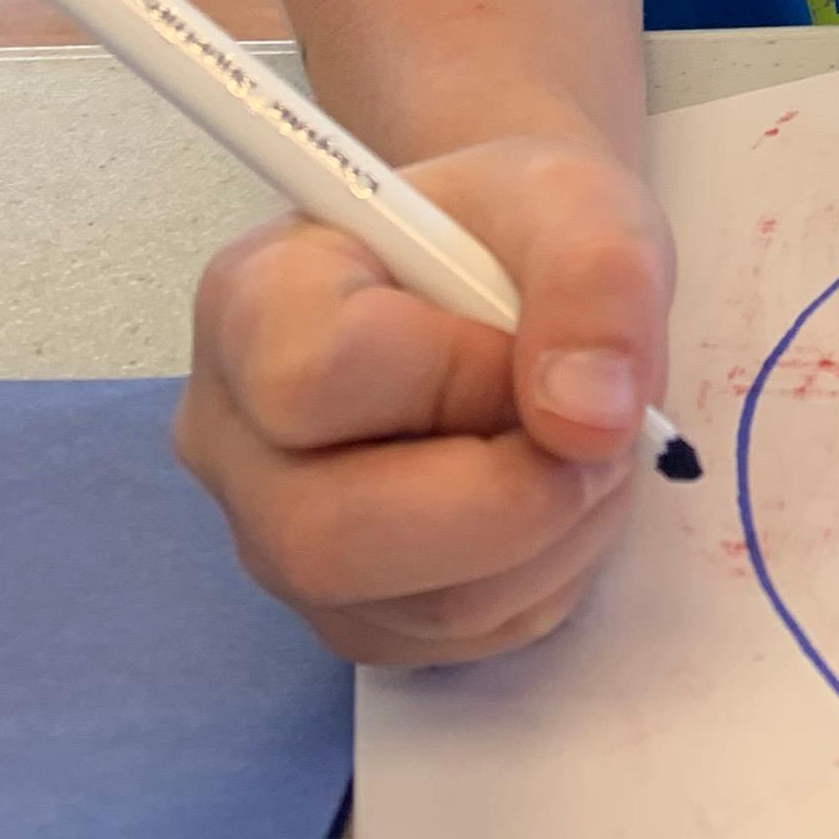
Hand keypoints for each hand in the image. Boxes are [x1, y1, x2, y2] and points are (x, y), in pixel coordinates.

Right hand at [175, 135, 676, 667]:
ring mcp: (279, 545)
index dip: (455, 376)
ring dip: (556, 535)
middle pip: (332, 537)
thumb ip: (595, 275)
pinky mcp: (351, 616)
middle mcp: (234, 440)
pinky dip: (551, 575)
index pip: (310, 378)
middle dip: (513, 498)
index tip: (529, 338)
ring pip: (416, 607)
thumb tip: (588, 420)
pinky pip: (459, 640)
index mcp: (253, 302)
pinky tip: (562, 491)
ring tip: (596, 444)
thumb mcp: (578, 198)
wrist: (517, 272)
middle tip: (604, 429)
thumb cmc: (519, 225)